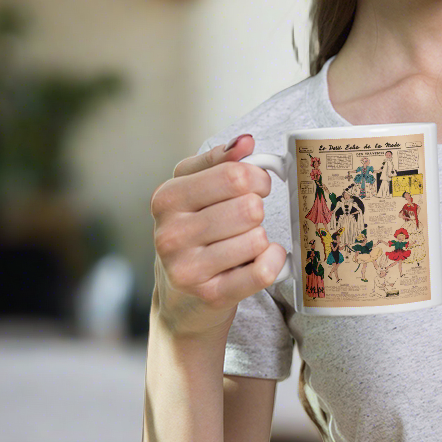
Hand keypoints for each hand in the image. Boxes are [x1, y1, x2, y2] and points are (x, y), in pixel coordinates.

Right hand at [149, 134, 287, 339]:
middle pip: (249, 207)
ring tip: (243, 244)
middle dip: (258, 209)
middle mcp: (171, 234)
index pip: (234, 175)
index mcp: (167, 199)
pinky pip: (263, 271)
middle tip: (248, 218)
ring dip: (260, 238)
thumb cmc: (193, 234)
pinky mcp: (211, 296)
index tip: (257, 186)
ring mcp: (188, 269)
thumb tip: (245, 142)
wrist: (179, 299)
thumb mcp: (194, 190)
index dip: (258, 177)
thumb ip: (219, 161)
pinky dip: (273, 261)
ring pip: (257, 238)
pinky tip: (263, 258)